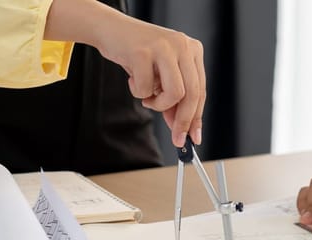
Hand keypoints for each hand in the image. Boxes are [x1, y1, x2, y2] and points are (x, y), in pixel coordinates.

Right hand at [94, 17, 205, 146]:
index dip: (197, 117)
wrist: (110, 29)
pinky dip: (138, 91)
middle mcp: (183, 45)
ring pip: (175, 93)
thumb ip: (174, 98)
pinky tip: (132, 78)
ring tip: (147, 97)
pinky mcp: (143, 51)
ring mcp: (164, 47)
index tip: (193, 137)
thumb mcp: (161, 75)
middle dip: (184, 121)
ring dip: (158, 104)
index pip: (201, 90)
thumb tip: (182, 129)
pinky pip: (146, 89)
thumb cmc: (137, 55)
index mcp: (193, 49)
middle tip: (176, 138)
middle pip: (192, 94)